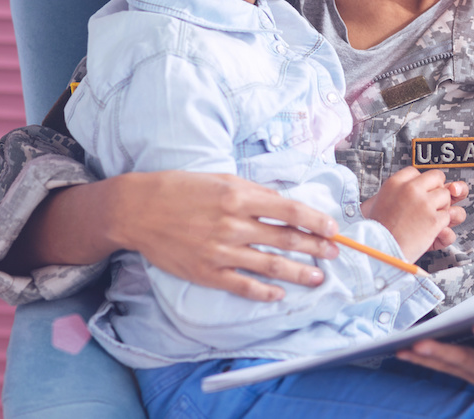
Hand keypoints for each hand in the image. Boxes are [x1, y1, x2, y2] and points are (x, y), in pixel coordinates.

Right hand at [110, 171, 339, 300]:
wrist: (138, 210)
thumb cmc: (181, 189)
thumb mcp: (221, 179)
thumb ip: (255, 193)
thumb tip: (285, 205)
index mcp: (239, 197)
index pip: (290, 211)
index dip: (316, 221)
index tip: (333, 228)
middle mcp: (233, 225)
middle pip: (286, 240)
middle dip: (315, 248)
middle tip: (334, 253)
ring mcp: (220, 251)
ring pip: (270, 266)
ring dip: (299, 273)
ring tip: (318, 277)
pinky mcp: (207, 272)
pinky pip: (242, 286)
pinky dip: (264, 292)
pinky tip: (280, 294)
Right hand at [360, 167, 467, 260]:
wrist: (379, 250)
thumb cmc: (378, 230)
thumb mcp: (379, 201)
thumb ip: (398, 191)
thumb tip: (418, 187)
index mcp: (395, 183)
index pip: (415, 171)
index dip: (419, 183)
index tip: (418, 192)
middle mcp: (410, 189)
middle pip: (436, 177)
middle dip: (437, 189)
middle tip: (430, 202)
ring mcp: (424, 204)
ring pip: (446, 195)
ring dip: (441, 207)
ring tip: (427, 218)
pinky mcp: (434, 220)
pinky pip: (448, 215)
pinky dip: (442, 224)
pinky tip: (428, 230)